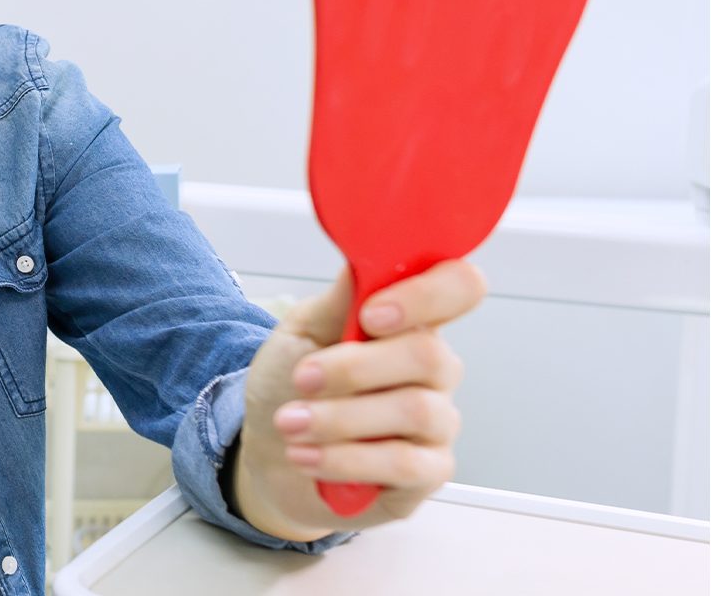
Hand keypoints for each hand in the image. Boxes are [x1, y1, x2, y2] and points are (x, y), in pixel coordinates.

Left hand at [234, 258, 486, 537]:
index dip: (427, 295)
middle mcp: (434, 368)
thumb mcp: (302, 331)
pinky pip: (405, 464)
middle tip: (302, 379)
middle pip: (428, 355)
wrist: (268, 449)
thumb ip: (339, 299)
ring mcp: (437, 421)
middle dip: (353, 369)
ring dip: (339, 418)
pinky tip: (306, 455)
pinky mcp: (428, 472)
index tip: (371, 315)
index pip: (460, 288)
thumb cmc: (290, 384)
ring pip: (415, 411)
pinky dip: (346, 459)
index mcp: (410, 321)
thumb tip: (365, 256)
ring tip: (290, 424)